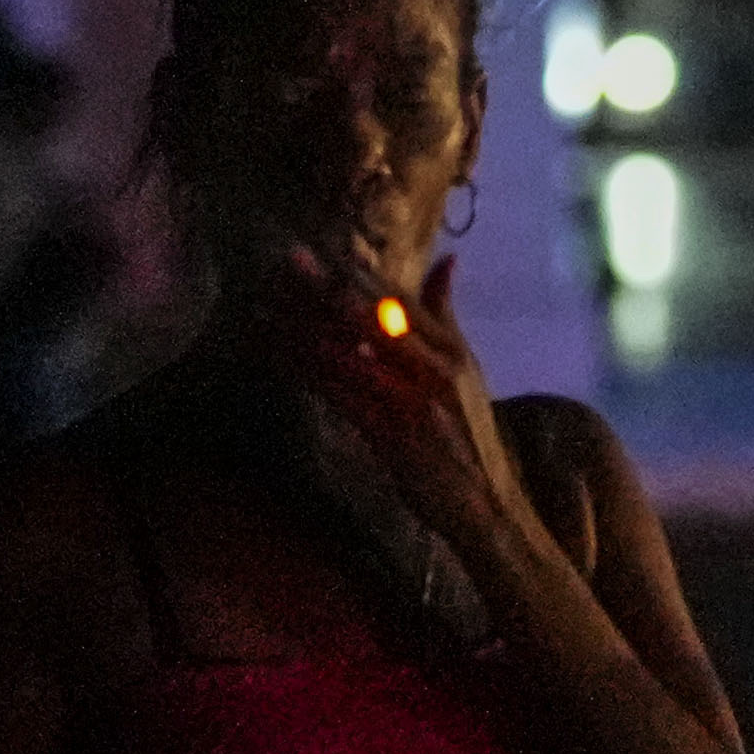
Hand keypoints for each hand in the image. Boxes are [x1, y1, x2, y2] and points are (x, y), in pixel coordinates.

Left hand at [277, 274, 530, 562]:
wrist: (486, 503)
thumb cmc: (470, 435)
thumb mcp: (467, 369)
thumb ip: (447, 316)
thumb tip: (448, 259)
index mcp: (450, 348)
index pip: (398, 298)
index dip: (357, 273)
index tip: (322, 250)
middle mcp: (431, 367)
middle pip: (370, 316)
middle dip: (325, 287)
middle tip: (287, 259)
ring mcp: (410, 400)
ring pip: (348, 352)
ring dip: (303, 328)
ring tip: (266, 307)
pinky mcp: (390, 433)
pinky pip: (340, 395)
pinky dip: (308, 373)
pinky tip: (280, 358)